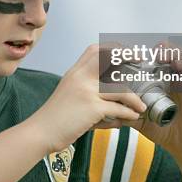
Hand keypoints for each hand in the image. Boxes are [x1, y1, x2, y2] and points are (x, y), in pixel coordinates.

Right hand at [29, 44, 146, 152]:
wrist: (40, 132)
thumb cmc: (55, 117)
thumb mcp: (67, 93)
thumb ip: (85, 88)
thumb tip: (110, 95)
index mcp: (75, 72)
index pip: (95, 50)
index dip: (112, 49)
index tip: (126, 53)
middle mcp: (80, 77)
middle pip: (109, 57)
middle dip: (129, 56)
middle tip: (141, 62)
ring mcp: (86, 91)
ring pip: (120, 88)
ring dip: (134, 99)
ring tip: (140, 107)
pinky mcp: (92, 108)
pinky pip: (118, 109)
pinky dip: (129, 114)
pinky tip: (132, 118)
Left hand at [122, 42, 181, 160]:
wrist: (179, 145)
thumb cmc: (160, 126)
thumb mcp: (139, 116)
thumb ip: (124, 110)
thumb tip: (103, 108)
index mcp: (165, 78)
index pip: (164, 55)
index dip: (157, 49)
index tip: (144, 50)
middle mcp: (180, 78)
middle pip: (180, 55)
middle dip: (170, 50)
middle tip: (158, 51)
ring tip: (173, 62)